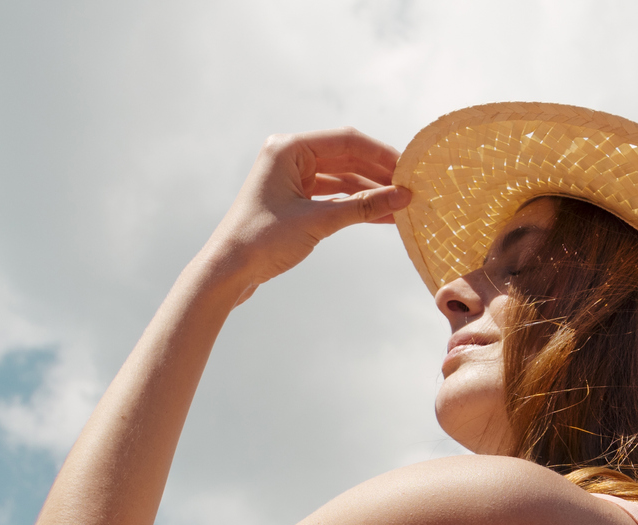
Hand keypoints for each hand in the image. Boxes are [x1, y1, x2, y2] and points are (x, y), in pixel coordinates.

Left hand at [199, 128, 410, 301]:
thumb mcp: (317, 222)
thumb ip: (362, 207)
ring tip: (400, 206)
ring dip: (369, 193)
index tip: (409, 169)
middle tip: (410, 189)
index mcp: (289, 148)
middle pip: (346, 158)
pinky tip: (380, 216)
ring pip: (341, 179)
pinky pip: (331, 197)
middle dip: (378, 175)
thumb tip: (402, 197)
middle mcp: (289, 157)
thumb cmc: (262, 240)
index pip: (346, 141)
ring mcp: (291, 178)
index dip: (381, 154)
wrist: (228, 271)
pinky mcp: (293, 201)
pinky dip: (354, 205)